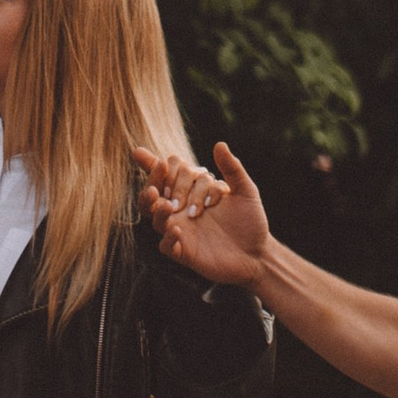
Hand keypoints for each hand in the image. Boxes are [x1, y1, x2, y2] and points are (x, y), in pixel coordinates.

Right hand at [134, 139, 272, 289]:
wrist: (258, 253)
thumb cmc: (250, 220)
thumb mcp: (245, 191)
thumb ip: (232, 169)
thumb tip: (219, 144)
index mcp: (190, 192)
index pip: (166, 176)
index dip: (152, 165)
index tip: (140, 153)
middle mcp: (180, 210)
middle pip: (153, 194)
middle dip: (153, 181)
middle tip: (161, 173)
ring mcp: (180, 231)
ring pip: (156, 219)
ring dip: (158, 209)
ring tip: (168, 204)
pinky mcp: (184, 253)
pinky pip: (167, 246)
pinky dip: (168, 238)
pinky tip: (177, 230)